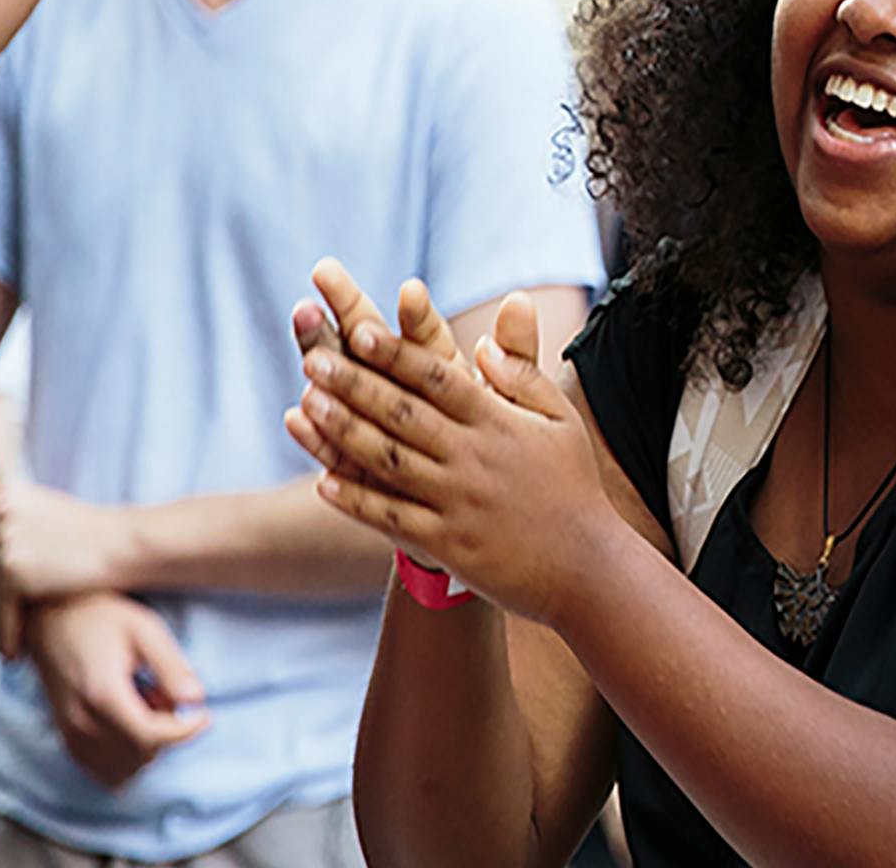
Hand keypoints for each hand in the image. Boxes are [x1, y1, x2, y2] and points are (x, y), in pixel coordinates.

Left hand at [0, 484, 133, 655]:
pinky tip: (14, 650)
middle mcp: (0, 511)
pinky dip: (2, 632)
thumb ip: (22, 532)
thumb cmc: (105, 541)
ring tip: (0, 647)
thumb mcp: (55, 521)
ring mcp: (4, 536)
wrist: (131, 545)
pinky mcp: (13, 566)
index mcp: (7, 495)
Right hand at [21, 591, 211, 788]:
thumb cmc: (102, 618)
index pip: (151, 737)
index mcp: (103, 694)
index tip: (204, 715)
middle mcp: (82, 722)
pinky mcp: (66, 739)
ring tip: (143, 707)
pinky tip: (128, 725)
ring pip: (123, 771)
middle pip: (141, 755)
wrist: (51, 618)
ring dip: (146, 748)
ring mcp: (70, 734)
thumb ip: (171, 666)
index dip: (186, 731)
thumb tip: (197, 699)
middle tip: (161, 692)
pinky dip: (126, 759)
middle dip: (165, 732)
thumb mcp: (144, 629)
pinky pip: (103, 772)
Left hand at [296, 293, 614, 626]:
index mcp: (499, 423)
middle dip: (354, 383)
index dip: (398, 353)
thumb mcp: (561, 421)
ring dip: (344, 432)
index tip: (362, 328)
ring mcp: (458, 502)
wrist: (588, 568)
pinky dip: (356, 499)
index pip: (439, 378)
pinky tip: (323, 480)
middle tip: (314, 356)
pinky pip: (392, 517)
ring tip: (306, 405)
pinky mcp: (448, 544)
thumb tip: (481, 347)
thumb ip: (523, 378)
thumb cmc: (575, 489)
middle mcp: (474, 458)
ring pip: (389, 460)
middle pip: (403, 413)